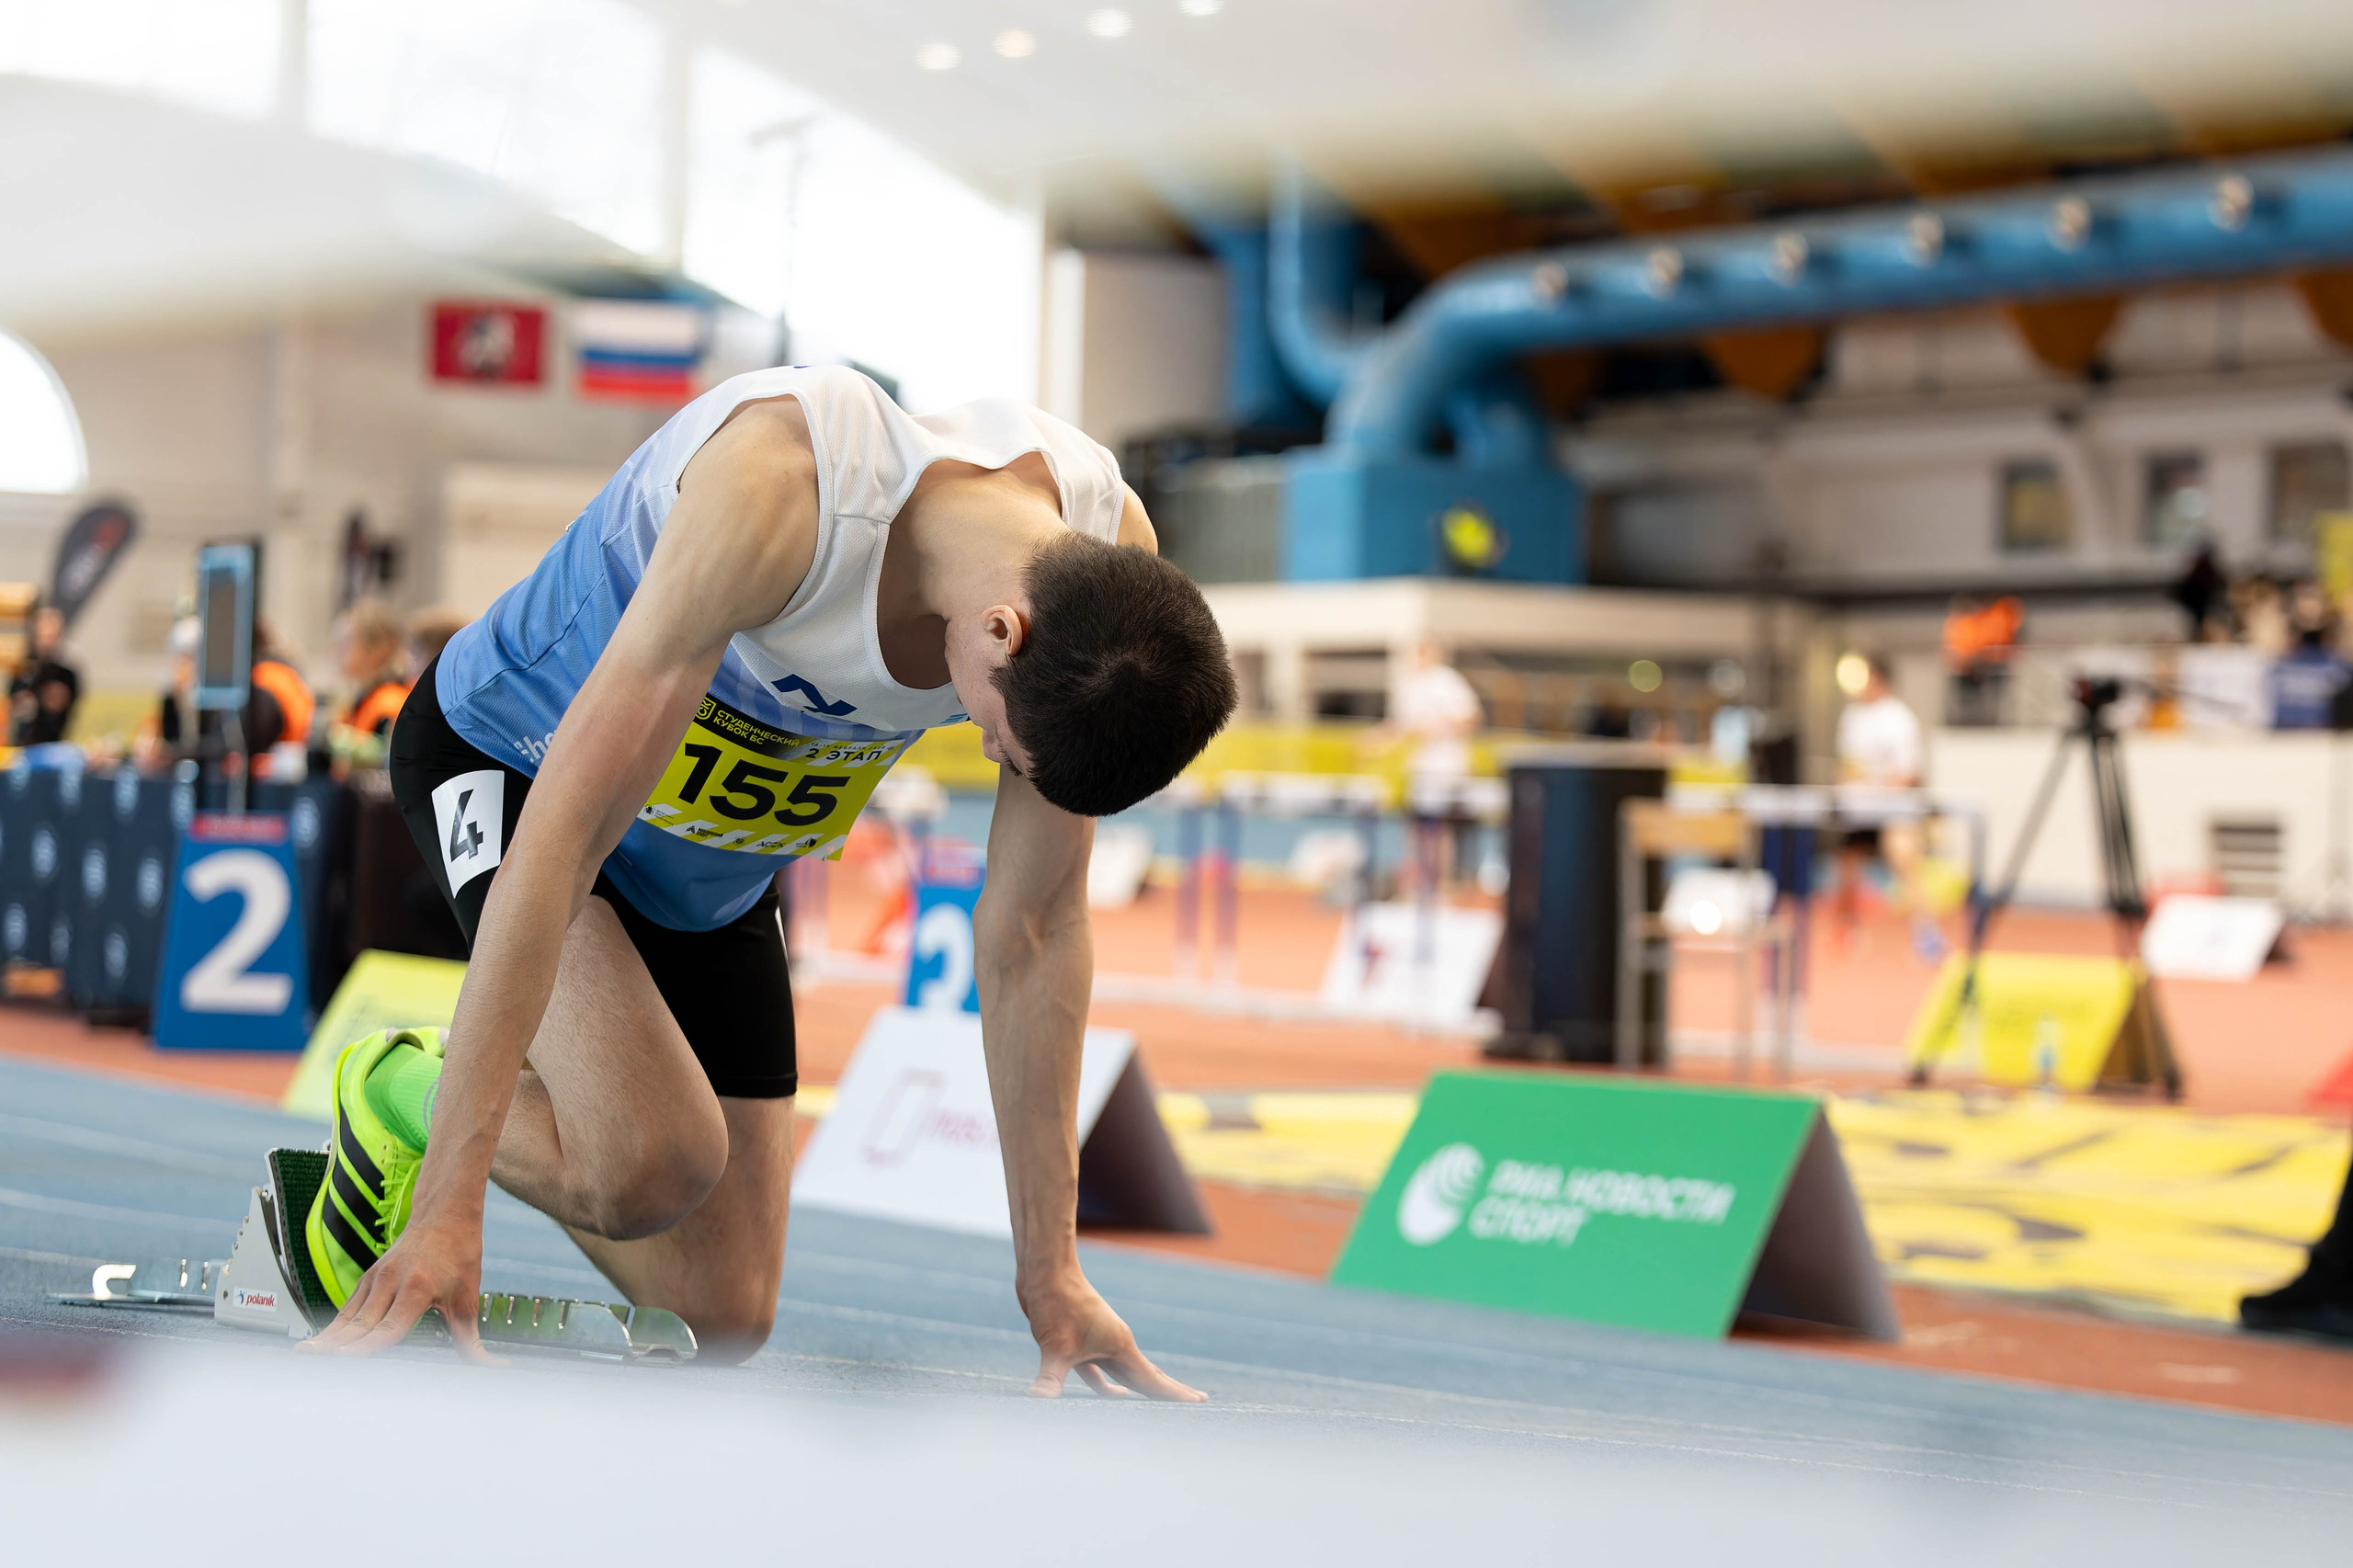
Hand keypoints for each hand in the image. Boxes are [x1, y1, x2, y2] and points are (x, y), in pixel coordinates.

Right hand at [300, 1211, 495, 1361]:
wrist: (445, 1214)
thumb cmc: (459, 1253)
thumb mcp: (468, 1299)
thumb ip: (471, 1341)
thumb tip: (490, 1368)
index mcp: (417, 1288)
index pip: (388, 1325)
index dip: (366, 1345)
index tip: (343, 1358)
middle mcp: (390, 1282)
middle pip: (359, 1323)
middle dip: (335, 1347)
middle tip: (311, 1365)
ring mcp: (375, 1279)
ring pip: (347, 1315)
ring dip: (326, 1337)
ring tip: (303, 1355)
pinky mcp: (368, 1279)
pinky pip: (347, 1308)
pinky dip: (333, 1327)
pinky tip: (319, 1343)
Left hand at [1019, 1269, 1203, 1401]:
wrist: (1045, 1271)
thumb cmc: (1056, 1303)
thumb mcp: (1054, 1346)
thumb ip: (1050, 1379)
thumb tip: (1037, 1401)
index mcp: (1119, 1346)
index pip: (1153, 1380)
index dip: (1176, 1395)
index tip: (1201, 1402)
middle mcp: (1114, 1345)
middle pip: (1149, 1375)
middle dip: (1171, 1390)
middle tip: (1200, 1399)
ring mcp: (1098, 1342)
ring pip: (1125, 1374)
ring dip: (1139, 1389)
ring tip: (1156, 1403)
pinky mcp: (1080, 1341)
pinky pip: (1100, 1371)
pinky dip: (1106, 1385)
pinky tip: (1112, 1394)